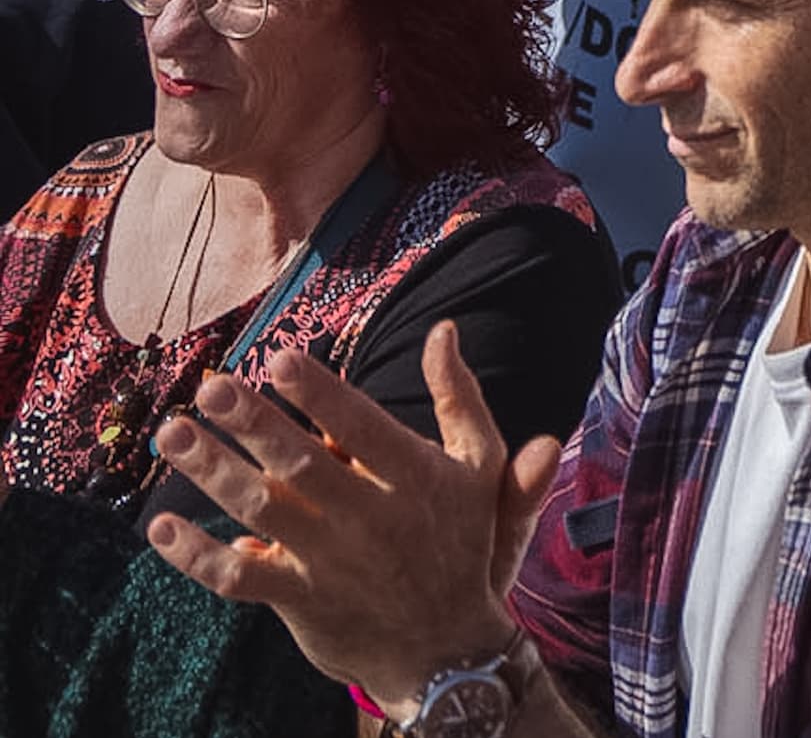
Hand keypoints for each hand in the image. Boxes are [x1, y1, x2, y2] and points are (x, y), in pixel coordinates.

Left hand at [145, 326, 560, 716]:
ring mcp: (332, 562)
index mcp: (416, 479)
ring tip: (173, 434)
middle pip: (301, 465)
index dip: (320, 395)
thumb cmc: (461, 541)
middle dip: (253, 424)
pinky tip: (163, 527)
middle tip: (209, 387)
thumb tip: (444, 330)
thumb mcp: (479, 467)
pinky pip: (239, 578)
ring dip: (213, 472)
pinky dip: (198, 557)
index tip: (280, 359)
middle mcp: (372, 518)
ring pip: (262, 510)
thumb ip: (460, 399)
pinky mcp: (301, 599)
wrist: (448, 648)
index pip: (362, 428)